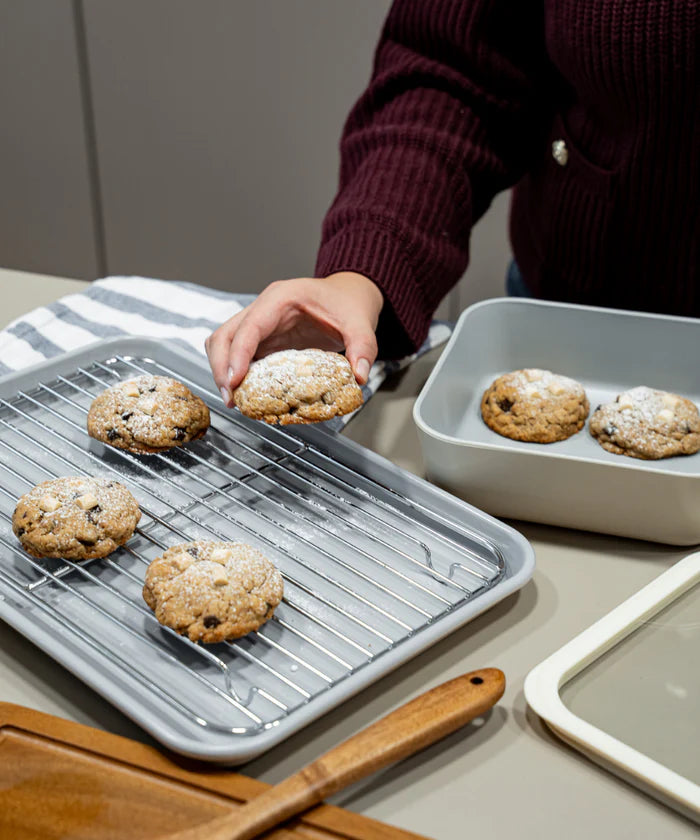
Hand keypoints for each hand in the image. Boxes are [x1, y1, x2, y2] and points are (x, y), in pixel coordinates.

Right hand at [205, 272, 383, 404]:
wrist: (349, 294)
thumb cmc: (348, 303)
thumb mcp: (360, 323)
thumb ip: (363, 348)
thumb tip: (359, 376)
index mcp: (281, 298)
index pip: (249, 327)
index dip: (238, 355)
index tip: (235, 381)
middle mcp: (264, 308)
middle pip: (225, 335)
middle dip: (222, 367)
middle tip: (231, 398)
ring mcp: (260, 323)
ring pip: (224, 344)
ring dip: (223, 370)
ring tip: (234, 399)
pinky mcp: (263, 338)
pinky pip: (239, 354)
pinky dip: (236, 373)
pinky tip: (246, 394)